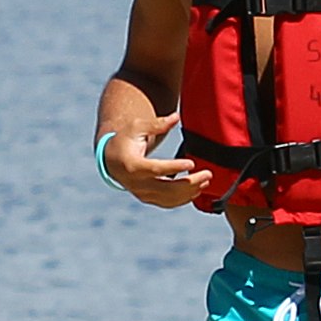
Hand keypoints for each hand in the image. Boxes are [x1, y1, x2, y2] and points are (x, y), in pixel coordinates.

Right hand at [102, 122, 223, 209]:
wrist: (111, 159)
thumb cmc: (125, 139)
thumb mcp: (137, 128)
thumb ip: (156, 124)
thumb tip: (176, 117)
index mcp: (132, 165)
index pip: (156, 169)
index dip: (174, 167)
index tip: (192, 163)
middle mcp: (136, 184)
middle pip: (166, 188)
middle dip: (189, 183)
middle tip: (208, 174)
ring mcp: (142, 193)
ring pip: (169, 199)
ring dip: (190, 192)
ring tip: (206, 181)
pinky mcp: (148, 198)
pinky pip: (167, 203)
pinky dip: (183, 199)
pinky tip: (196, 190)